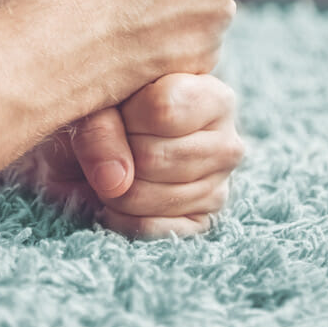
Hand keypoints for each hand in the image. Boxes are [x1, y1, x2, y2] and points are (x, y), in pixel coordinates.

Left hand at [23, 73, 243, 237]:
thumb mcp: (99, 100)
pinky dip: (118, 216)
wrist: (106, 143)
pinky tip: (117, 197)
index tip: (120, 108)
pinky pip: (148, 229)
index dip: (127, 113)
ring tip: (114, 168)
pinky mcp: (200, 223)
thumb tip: (114, 181)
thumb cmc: (112, 110)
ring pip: (146, 197)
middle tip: (113, 143)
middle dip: (116, 154)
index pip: (164, 109)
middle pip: (154, 157)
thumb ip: (101, 127)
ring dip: (112, 187)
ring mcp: (218, 187)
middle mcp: (228, 143)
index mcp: (215, 97)